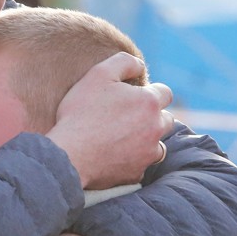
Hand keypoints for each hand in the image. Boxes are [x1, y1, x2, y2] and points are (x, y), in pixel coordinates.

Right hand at [47, 52, 173, 188]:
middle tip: (127, 117)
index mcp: (149, 102)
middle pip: (166, 119)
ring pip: (158, 145)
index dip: (150, 93)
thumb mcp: (98, 75)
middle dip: (152, 117)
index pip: (165, 93)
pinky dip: (133, 160)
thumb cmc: (81, 112)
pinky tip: (114, 156)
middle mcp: (155, 128)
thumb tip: (139, 65)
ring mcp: (148, 153)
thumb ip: (124, 62)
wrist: (69, 154)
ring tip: (123, 138)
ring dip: (147, 140)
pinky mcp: (137, 173)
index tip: (134, 98)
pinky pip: (142, 165)